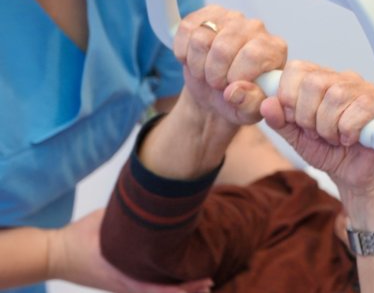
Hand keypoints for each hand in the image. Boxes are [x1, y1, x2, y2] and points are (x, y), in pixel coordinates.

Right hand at [48, 210, 212, 292]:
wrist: (55, 254)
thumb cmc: (80, 237)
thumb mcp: (108, 221)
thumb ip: (134, 216)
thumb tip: (159, 199)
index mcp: (125, 274)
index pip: (159, 288)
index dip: (183, 287)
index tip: (204, 280)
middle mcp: (126, 285)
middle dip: (188, 289)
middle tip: (209, 282)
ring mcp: (123, 286)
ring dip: (178, 289)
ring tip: (201, 283)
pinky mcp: (119, 282)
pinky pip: (146, 288)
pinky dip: (164, 286)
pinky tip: (177, 279)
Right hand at [174, 5, 286, 126]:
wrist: (217, 93)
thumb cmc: (239, 100)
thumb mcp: (249, 111)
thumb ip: (250, 104)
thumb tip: (236, 90)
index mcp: (274, 50)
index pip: (252, 55)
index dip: (235, 76)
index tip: (232, 87)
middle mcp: (256, 28)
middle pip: (223, 47)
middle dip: (214, 73)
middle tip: (217, 83)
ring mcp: (231, 17)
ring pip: (201, 38)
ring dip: (198, 64)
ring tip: (206, 73)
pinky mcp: (208, 14)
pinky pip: (187, 29)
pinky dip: (184, 51)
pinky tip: (194, 59)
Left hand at [259, 60, 373, 193]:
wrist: (355, 176)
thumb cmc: (328, 152)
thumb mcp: (296, 138)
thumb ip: (280, 121)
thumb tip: (267, 103)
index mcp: (320, 79)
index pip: (296, 69)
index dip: (289, 97)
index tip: (295, 119)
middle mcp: (343, 78)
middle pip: (314, 82)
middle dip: (307, 116)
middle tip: (316, 132)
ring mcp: (365, 89)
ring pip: (336, 96)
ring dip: (328, 127)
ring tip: (334, 137)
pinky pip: (359, 109)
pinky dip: (348, 131)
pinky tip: (350, 139)